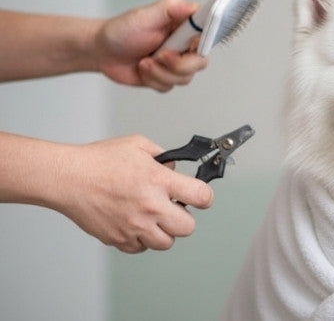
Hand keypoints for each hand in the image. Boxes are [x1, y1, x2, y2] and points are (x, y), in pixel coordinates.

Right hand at [52, 135, 213, 252]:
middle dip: (185, 218)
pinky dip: (141, 239)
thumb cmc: (99, 160)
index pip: (201, 197)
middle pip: (188, 227)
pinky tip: (134, 223)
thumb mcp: (139, 145)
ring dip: (164, 231)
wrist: (67, 178)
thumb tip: (176, 170)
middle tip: (173, 208)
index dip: (204, 197)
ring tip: (152, 217)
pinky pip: (141, 248)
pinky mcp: (119, 239)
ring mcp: (134, 226)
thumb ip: (164, 157)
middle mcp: (150, 206)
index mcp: (159, 181)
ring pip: (166, 243)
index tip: (200, 196)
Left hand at [94, 0, 207, 91]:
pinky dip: (153, 80)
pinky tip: (142, 69)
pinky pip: (169, 86)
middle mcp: (185, 45)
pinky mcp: (166, 78)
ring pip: (184, 77)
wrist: (102, 51)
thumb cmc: (122, 30)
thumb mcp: (146, 15)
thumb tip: (194, 7)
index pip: (209, 34)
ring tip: (144, 62)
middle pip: (200, 62)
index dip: (204, 42)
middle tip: (160, 55)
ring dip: (160, 72)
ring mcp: (176, 63)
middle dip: (177, 64)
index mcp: (185, 26)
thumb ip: (172, 8)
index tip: (191, 45)